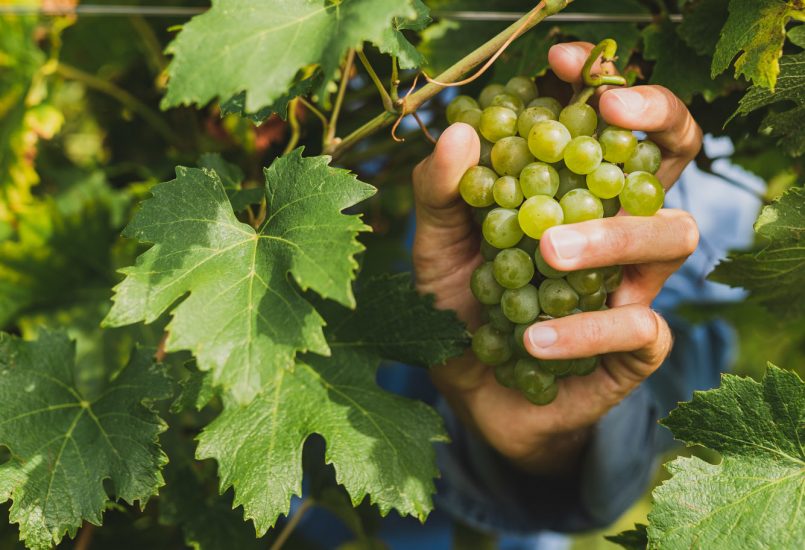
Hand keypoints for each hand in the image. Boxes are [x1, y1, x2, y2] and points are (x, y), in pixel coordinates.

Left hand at [412, 42, 702, 474]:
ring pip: (671, 236)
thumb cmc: (460, 312)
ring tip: (547, 251)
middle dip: (657, 120)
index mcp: (571, 194)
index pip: (607, 122)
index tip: (561, 63)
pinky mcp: (634, 348)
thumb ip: (442, 195)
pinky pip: (640, 328)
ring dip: (612, 235)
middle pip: (670, 157)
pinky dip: (586, 330)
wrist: (474, 398)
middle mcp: (614, 229)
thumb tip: (461, 132)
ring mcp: (632, 286)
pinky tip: (531, 337)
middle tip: (609, 111)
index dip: (599, 82)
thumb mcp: (436, 249)